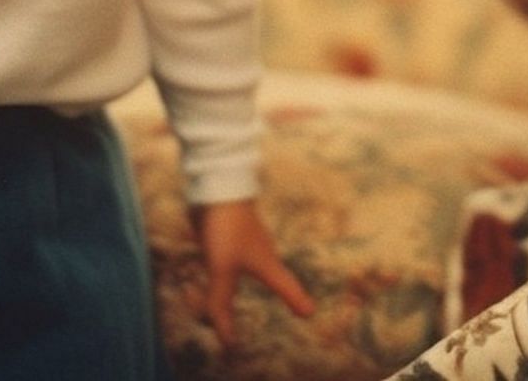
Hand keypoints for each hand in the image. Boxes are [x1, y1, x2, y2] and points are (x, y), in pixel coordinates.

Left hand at [196, 198, 313, 344]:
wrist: (218, 185)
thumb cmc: (227, 229)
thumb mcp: (221, 270)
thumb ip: (221, 303)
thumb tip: (227, 342)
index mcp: (267, 262)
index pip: (287, 287)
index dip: (297, 301)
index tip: (309, 313)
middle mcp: (261, 251)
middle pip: (276, 274)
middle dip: (286, 289)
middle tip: (297, 303)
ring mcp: (247, 239)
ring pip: (254, 263)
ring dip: (257, 276)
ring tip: (261, 283)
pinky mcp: (231, 232)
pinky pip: (236, 254)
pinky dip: (236, 264)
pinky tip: (228, 262)